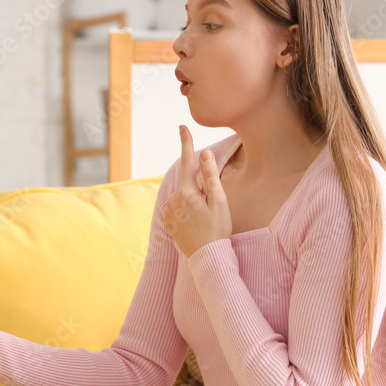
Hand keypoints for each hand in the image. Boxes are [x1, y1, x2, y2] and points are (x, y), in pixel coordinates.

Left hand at [164, 125, 231, 257]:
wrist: (207, 257)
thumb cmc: (218, 229)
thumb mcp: (219, 201)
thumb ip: (211, 176)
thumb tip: (204, 153)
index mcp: (187, 192)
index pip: (187, 161)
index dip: (186, 143)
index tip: (182, 127)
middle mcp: (173, 200)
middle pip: (188, 183)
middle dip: (199, 188)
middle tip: (211, 208)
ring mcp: (168, 212)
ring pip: (183, 197)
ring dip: (193, 202)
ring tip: (204, 220)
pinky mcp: (167, 223)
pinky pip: (177, 210)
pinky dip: (186, 212)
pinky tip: (196, 225)